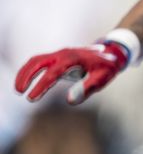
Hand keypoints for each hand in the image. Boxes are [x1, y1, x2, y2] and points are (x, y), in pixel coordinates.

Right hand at [14, 41, 129, 104]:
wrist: (112, 53)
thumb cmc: (107, 68)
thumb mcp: (102, 79)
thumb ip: (86, 89)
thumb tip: (69, 101)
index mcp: (73, 58)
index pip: (52, 73)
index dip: (41, 86)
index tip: (31, 98)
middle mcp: (63, 54)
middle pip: (37, 62)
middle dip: (26, 76)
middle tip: (20, 92)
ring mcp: (59, 54)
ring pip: (35, 60)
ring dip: (24, 73)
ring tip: (19, 90)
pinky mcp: (57, 57)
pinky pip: (38, 62)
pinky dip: (29, 70)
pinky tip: (26, 82)